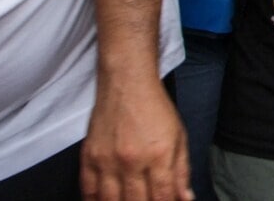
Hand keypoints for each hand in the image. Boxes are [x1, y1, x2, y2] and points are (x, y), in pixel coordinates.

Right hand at [81, 79, 191, 200]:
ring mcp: (107, 160)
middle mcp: (132, 160)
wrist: (127, 84)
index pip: (162, 196)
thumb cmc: (156, 109)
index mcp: (159, 155)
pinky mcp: (88, 158)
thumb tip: (185, 198)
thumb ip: (181, 171)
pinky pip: (88, 190)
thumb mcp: (179, 137)